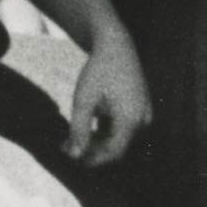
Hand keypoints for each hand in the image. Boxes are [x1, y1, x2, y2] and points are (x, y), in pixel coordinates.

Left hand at [62, 26, 152, 164]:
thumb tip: (74, 156)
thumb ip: (79, 130)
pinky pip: (121, 127)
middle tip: (63, 148)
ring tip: (67, 140)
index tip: (72, 160)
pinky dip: (103, 130)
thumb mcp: (84, 100)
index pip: (114, 152)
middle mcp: (142, 120)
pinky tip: (83, 128)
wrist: (116, 46)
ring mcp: (143, 115)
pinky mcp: (138, 109)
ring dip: (95, 141)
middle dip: (90, 150)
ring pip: (118, 138)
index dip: (93, 160)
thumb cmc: (98, 72)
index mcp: (132, 120)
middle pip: (116, 146)